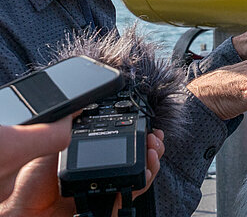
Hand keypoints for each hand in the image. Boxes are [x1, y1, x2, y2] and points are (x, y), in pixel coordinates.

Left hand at [0, 129, 164, 215]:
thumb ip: (69, 130)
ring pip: (142, 172)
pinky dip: (144, 178)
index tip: (146, 124)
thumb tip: (80, 106)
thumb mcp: (54, 147)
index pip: (123, 142)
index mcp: (93, 156)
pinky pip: (134, 191)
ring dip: (153, 159)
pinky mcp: (112, 200)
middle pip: (138, 156)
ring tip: (153, 148)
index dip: (137, 133)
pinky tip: (146, 167)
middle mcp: (105, 170)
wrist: (26, 210)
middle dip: (151, 144)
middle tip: (154, 136)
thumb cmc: (32, 184)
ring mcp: (110, 186)